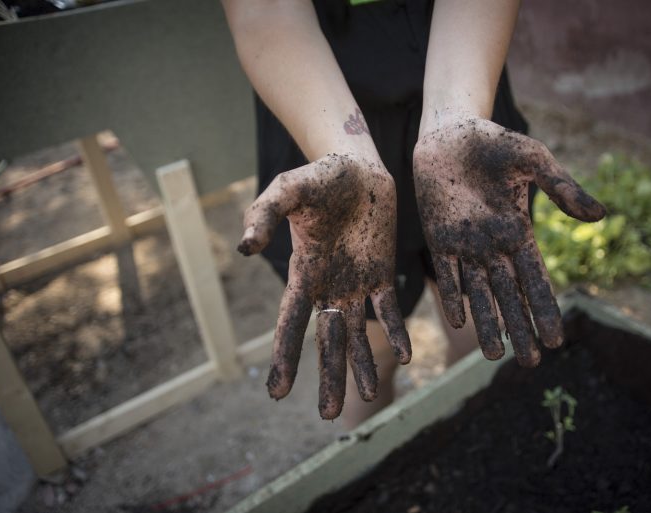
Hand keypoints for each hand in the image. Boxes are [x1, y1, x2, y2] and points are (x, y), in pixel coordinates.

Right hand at [238, 154, 410, 418]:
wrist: (358, 167)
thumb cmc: (318, 177)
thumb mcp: (288, 189)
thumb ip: (263, 214)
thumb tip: (245, 247)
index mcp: (303, 273)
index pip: (291, 323)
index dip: (286, 357)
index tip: (278, 393)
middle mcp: (328, 287)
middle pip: (327, 340)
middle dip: (329, 375)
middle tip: (329, 415)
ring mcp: (356, 283)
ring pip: (358, 334)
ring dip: (362, 364)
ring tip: (367, 396)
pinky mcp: (383, 274)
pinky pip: (389, 309)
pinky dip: (396, 331)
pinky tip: (406, 356)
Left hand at [414, 118, 604, 366]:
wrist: (451, 132)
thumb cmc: (495, 142)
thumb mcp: (534, 161)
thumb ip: (562, 188)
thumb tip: (601, 216)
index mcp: (519, 233)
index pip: (536, 281)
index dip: (545, 310)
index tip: (557, 339)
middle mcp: (493, 247)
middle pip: (509, 297)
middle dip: (520, 330)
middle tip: (529, 364)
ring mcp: (465, 246)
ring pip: (479, 294)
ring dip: (487, 324)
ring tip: (494, 356)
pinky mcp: (438, 239)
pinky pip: (447, 274)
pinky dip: (454, 296)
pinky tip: (460, 320)